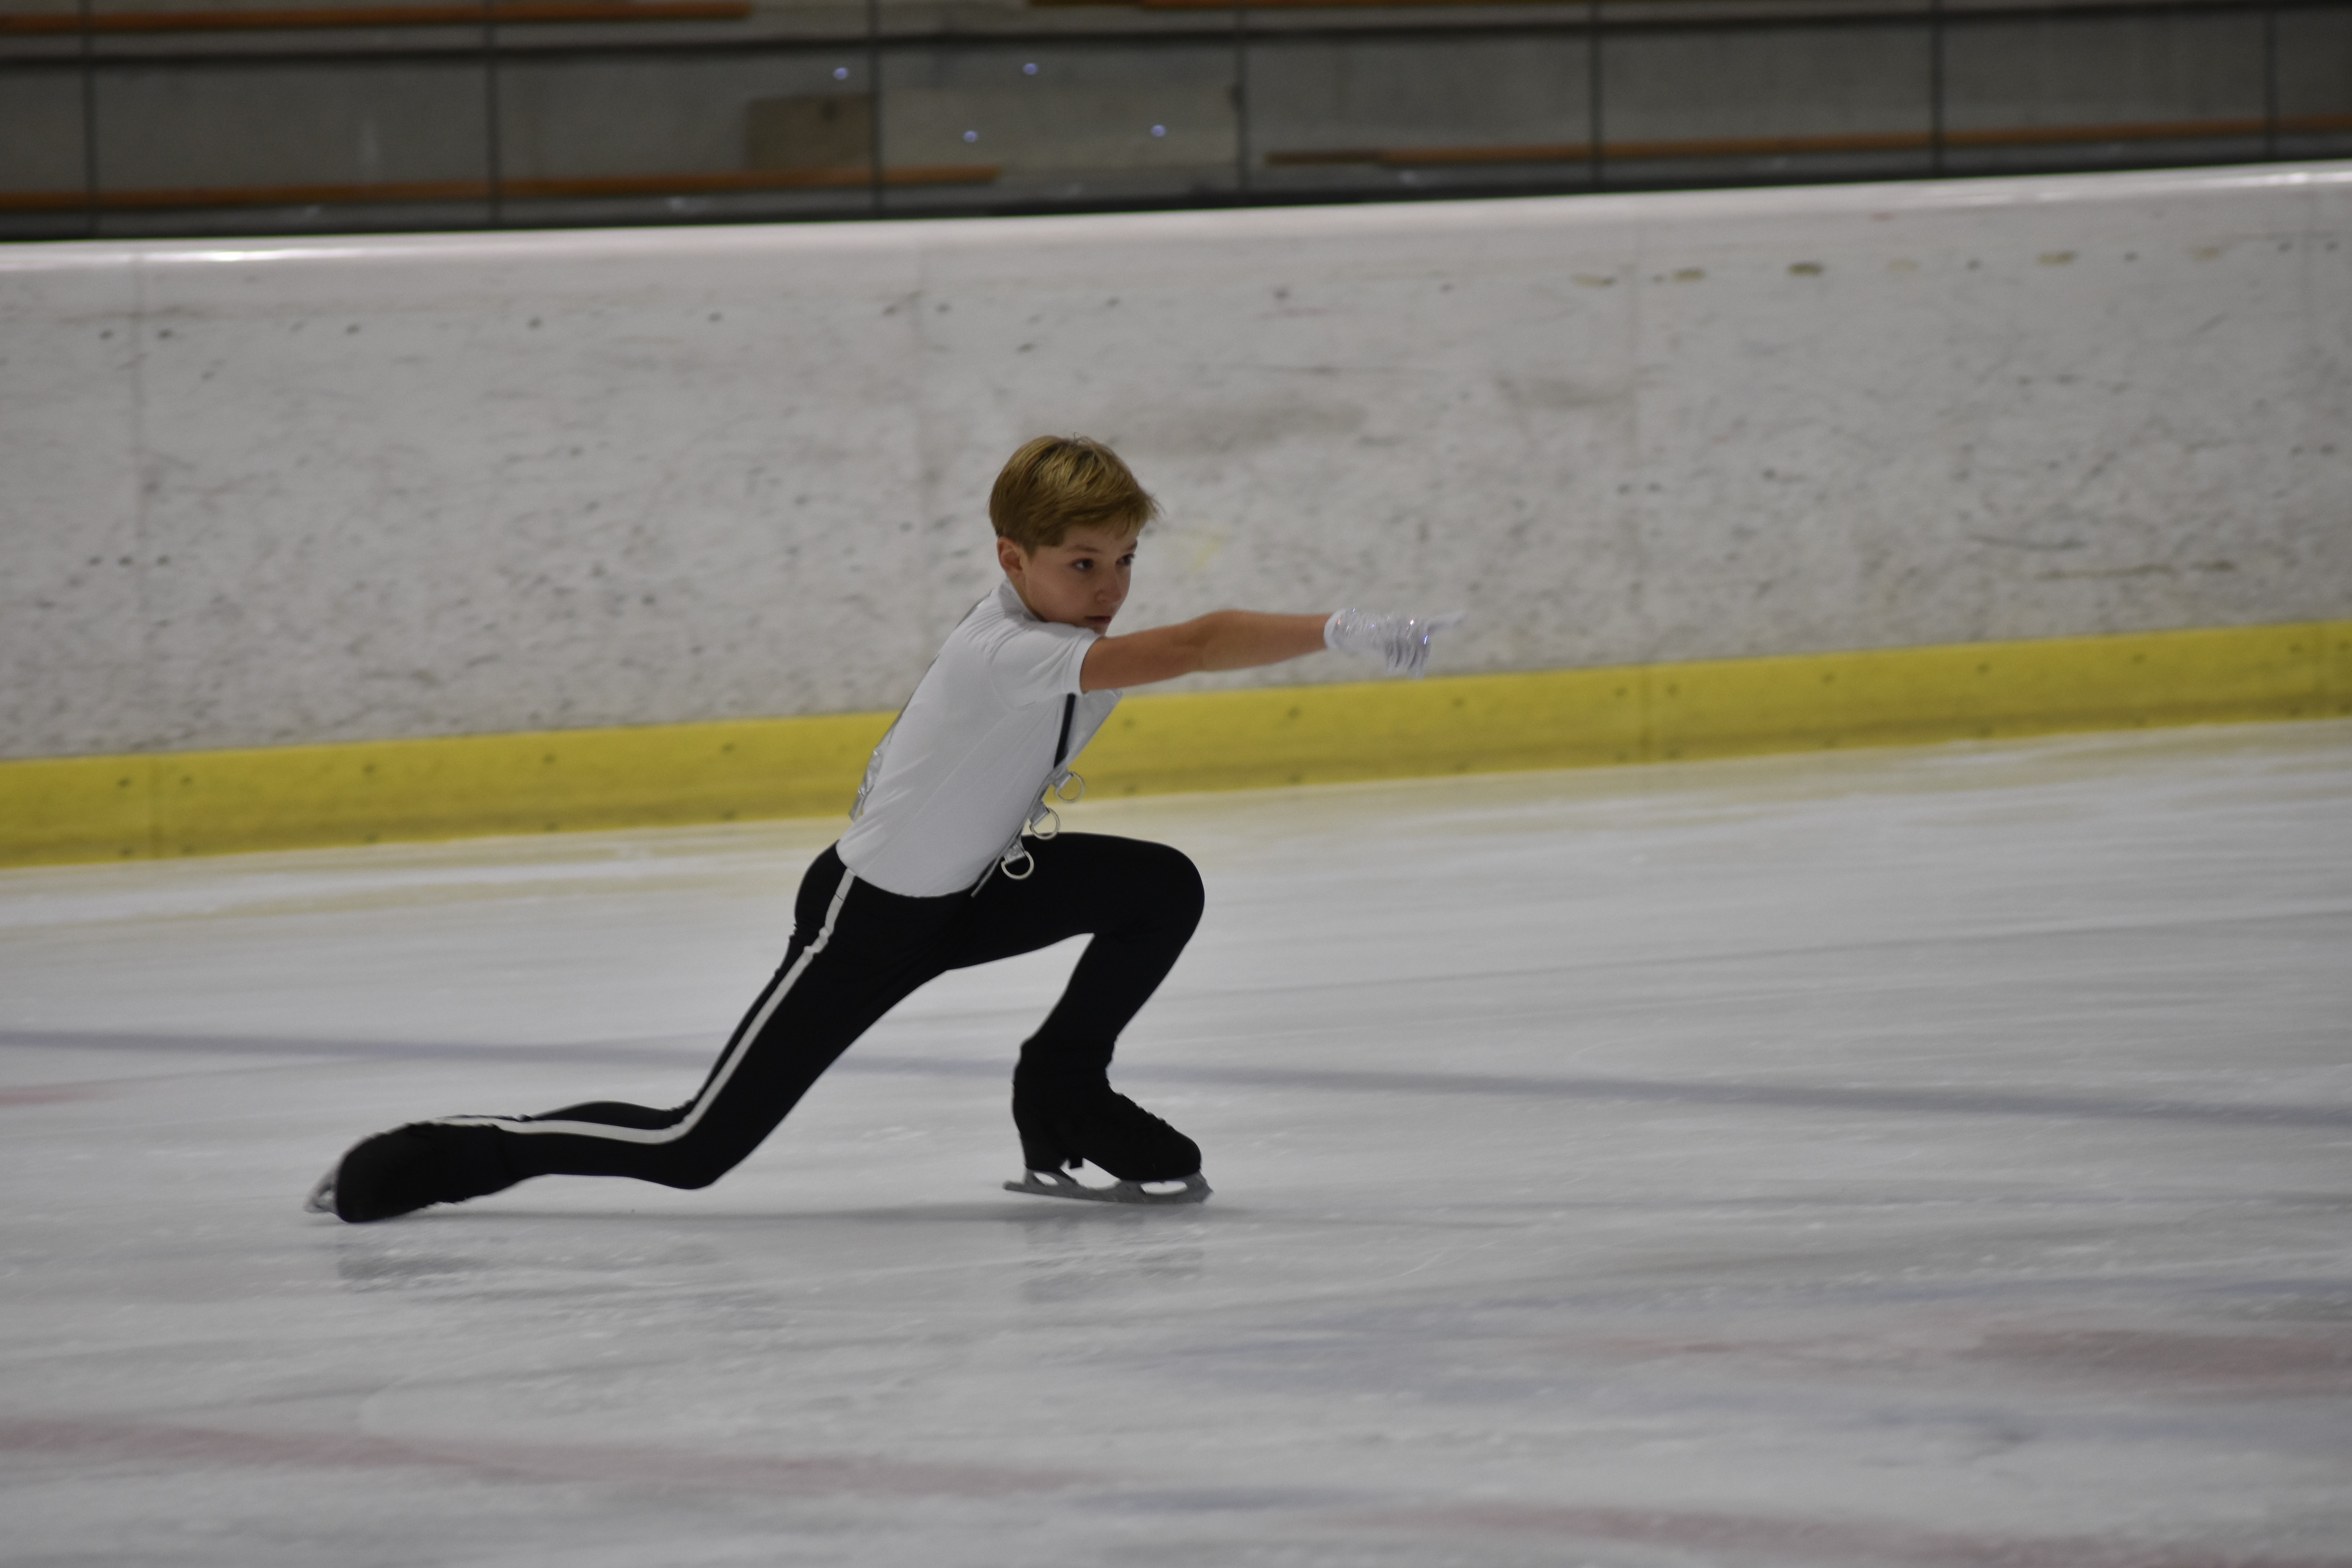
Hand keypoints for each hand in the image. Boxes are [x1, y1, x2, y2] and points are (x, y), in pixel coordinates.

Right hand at [1323, 608, 1464, 677]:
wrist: (1353, 630)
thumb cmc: (1377, 641)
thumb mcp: (1396, 647)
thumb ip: (1411, 656)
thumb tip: (1418, 675)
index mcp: (1413, 624)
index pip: (1435, 624)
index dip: (1449, 620)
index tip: (1464, 616)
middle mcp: (1406, 624)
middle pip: (1421, 649)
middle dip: (1418, 665)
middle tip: (1414, 675)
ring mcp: (1394, 629)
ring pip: (1408, 654)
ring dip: (1403, 666)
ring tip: (1395, 667)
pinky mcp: (1382, 637)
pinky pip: (1393, 657)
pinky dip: (1392, 666)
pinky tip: (1389, 667)